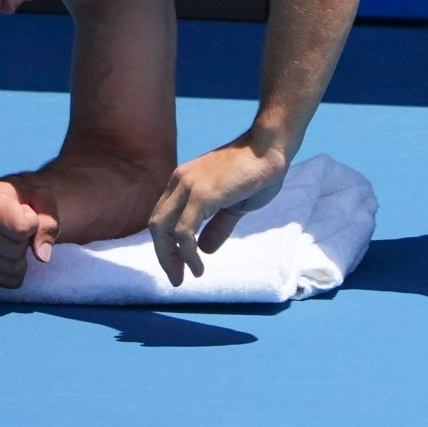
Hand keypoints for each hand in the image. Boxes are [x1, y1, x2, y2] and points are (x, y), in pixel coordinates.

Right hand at [0, 178, 58, 290]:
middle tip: (21, 229)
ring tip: (14, 239)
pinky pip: (4, 282)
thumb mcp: (43, 199)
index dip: (33, 223)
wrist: (6, 201)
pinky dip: (16, 272)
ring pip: (11, 269)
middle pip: (15, 252)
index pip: (21, 229)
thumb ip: (47, 224)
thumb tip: (43, 256)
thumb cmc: (25, 198)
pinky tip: (9, 254)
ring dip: (23, 258)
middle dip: (28, 242)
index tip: (26, 212)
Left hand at [147, 139, 288, 286]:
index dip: (167, 243)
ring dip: (171, 258)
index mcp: (183, 181)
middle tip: (176, 278)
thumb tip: (204, 251)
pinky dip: (186, 253)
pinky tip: (197, 266)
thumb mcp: (235, 206)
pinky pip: (184, 232)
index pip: (164, 217)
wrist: (270, 148)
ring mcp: (189, 186)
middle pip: (158, 225)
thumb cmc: (257, 172)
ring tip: (185, 276)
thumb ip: (218, 226)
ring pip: (165, 230)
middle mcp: (180, 181)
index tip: (179, 264)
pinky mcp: (202, 195)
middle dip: (164, 255)